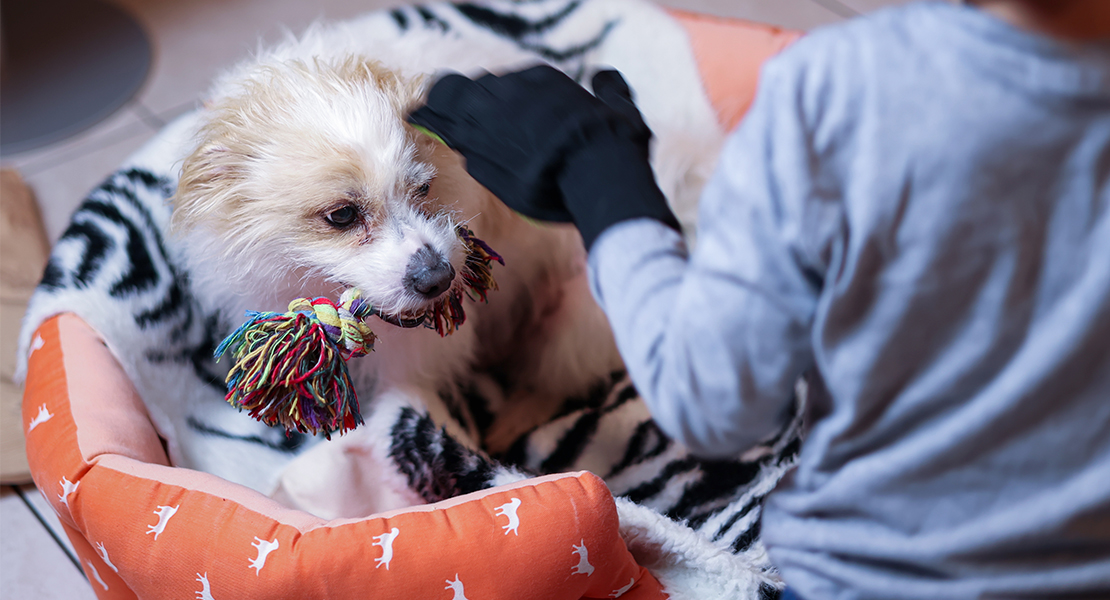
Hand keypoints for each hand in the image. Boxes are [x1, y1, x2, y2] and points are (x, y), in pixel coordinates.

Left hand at [408, 65, 678, 248]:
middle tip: (431, 109)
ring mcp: (488, 127)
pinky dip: (449, 145)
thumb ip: (610, 88)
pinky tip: (436, 140)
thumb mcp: (620, 108)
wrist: (600, 177)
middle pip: (460, 91)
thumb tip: (606, 76)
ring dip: (434, 117)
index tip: (477, 106)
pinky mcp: (481, 159)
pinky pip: (458, 147)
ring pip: (447, 113)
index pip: (496, 83)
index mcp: (537, 80)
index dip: (485, 97)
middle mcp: (507, 97)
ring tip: (418, 117)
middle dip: (448, 101)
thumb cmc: (615, 143)